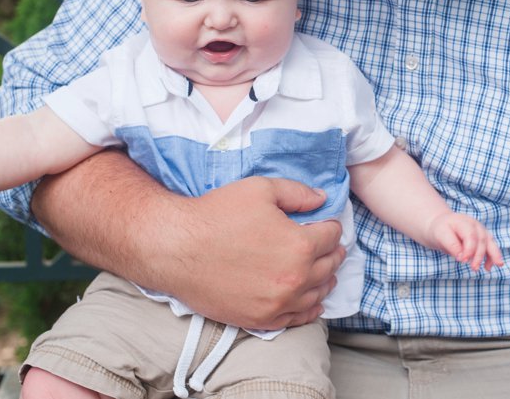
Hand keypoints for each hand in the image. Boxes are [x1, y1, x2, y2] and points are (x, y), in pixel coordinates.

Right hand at [32, 152, 346, 329]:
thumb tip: (321, 199)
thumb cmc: (216, 215)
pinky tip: (312, 301)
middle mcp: (295, 278)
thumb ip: (297, 193)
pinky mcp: (261, 319)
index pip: (332, 236)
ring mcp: (278, 303)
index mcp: (300, 244)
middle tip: (328, 245)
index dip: (330, 226)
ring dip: (324, 279)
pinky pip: (298, 319)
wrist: (177, 248)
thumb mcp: (260, 189)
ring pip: (318, 294)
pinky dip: (310, 308)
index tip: (325, 224)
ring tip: (323, 270)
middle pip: (329, 266)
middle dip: (332, 252)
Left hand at [427, 212, 502, 270]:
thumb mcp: (441, 236)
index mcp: (462, 221)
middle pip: (481, 239)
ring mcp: (480, 229)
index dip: (469, 249)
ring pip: (489, 241)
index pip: (470, 235)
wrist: (441, 224)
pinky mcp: (483, 237)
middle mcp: (474, 224)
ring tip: (488, 268)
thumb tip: (462, 257)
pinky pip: (491, 246)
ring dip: (492, 255)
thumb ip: (452, 245)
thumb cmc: (440, 231)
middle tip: (474, 268)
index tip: (463, 261)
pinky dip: (492, 257)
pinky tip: (488, 267)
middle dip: (479, 255)